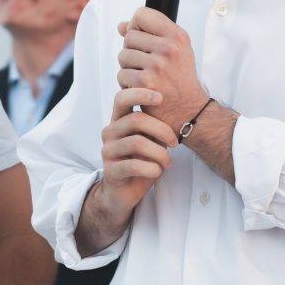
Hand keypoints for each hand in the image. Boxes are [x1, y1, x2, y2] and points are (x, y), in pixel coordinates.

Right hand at [96, 83, 178, 228]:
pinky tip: (157, 171)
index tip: (161, 98)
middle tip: (175, 143)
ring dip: (159, 153)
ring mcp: (107, 151)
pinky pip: (133, 165)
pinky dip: (151, 168)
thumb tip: (177, 109)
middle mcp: (110, 132)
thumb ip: (155, 124)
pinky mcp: (110, 170)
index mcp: (119, 120)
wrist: (125, 191)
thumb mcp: (151, 139)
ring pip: (137, 142)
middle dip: (162, 130)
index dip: (141, 94)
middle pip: (136, 119)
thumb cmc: (142, 160)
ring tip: (168, 162)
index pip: (122, 98)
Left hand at [116, 8, 207, 135]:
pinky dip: (127, 84)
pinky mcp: (146, 82)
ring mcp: (157, 65)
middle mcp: (169, 48)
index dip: (136, 26)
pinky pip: (122, 75)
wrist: (189, 110)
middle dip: (132, 51)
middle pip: (129, 36)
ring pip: (122, 56)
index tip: (143, 40)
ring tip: (145, 77)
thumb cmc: (180, 78)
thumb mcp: (175, 51)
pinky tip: (141, 89)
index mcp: (177, 35)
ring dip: (129, 68)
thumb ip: (150, 34)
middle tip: (147, 65)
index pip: (141, 14)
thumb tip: (122, 26)